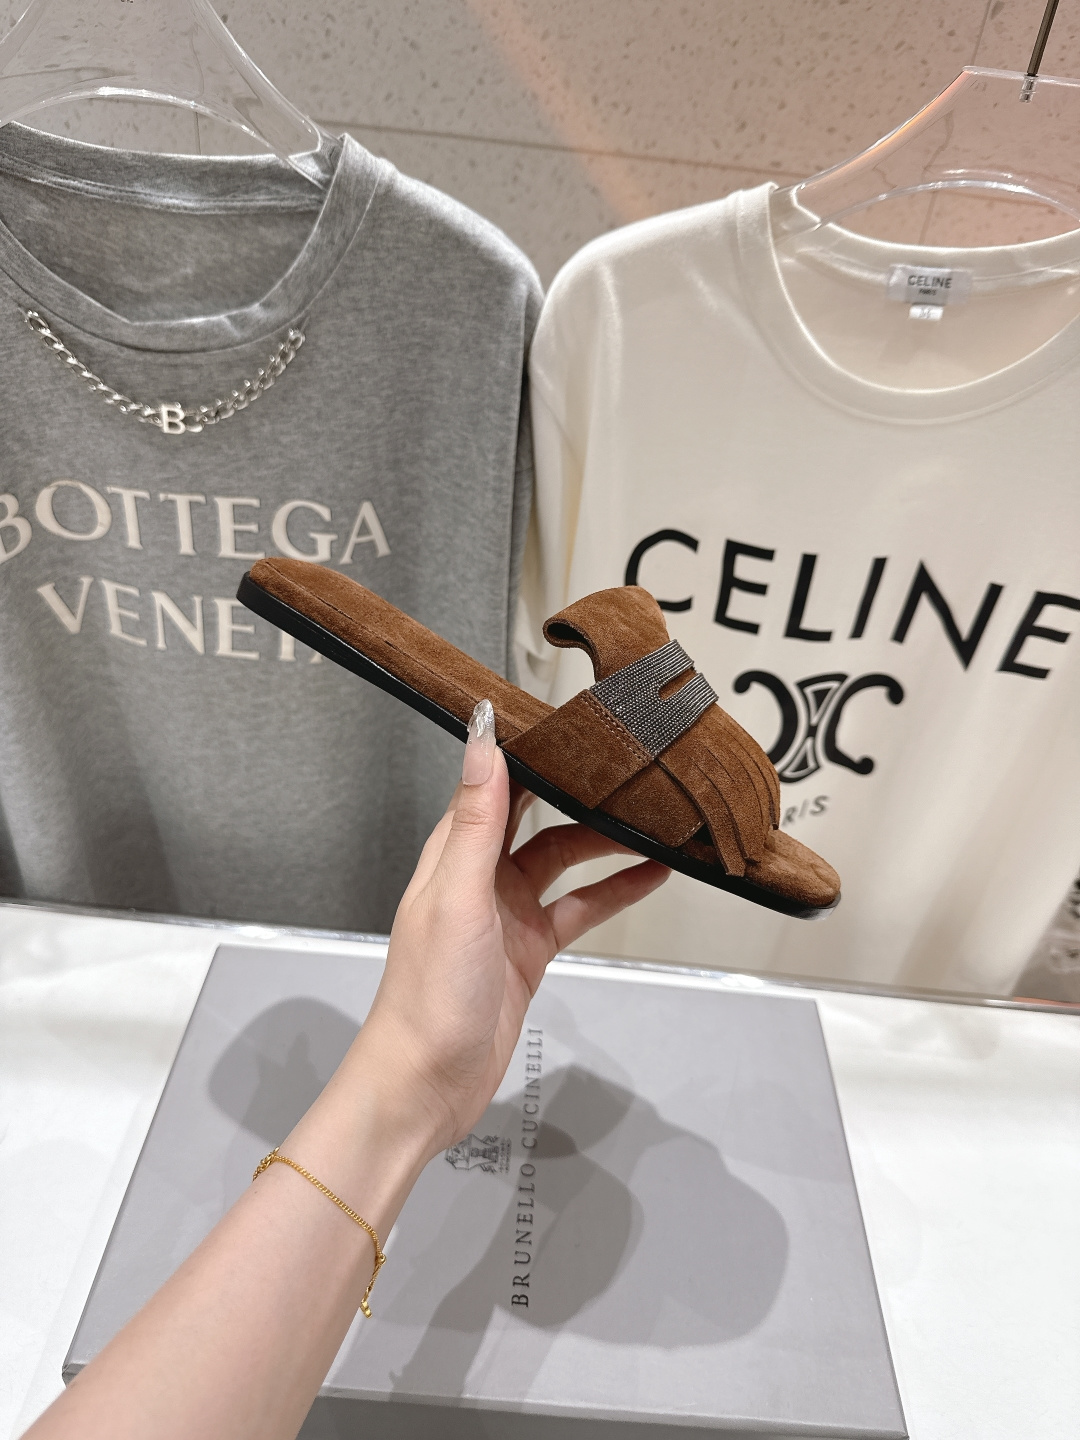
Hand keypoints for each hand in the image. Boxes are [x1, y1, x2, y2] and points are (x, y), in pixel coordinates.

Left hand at [361, 700, 668, 1156]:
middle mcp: (478, 877)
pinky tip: (648, 877)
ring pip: (564, 862)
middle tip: (627, 769)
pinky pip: (578, 909)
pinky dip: (612, 893)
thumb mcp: (457, 897)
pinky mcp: (529, 950)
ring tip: (653, 821)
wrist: (426, 1082)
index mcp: (452, 855)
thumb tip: (481, 741)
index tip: (570, 723)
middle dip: (576, 794)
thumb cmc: (428, 995)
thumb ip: (476, 820)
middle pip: (536, 818)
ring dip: (604, 844)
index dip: (529, 752)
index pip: (493, 785)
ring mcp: (506, 914)